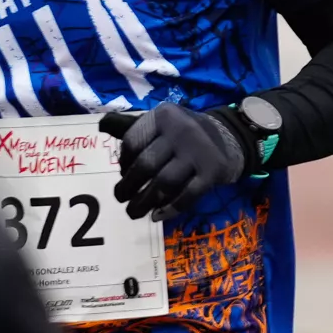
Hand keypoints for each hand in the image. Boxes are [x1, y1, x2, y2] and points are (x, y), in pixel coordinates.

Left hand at [98, 104, 251, 219]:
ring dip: (145, 202)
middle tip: (121, 199)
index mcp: (164, 116)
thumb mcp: (161, 123)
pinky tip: (158, 216)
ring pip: (164, 183)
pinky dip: (170, 209)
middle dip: (129, 186)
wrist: (230, 137)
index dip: (123, 162)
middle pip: (146, 164)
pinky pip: (188, 196)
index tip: (123, 174)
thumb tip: (101, 126)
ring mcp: (199, 152)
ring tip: (134, 212)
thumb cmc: (185, 134)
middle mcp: (181, 131)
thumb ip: (133, 128)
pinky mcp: (213, 172)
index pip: (133, 141)